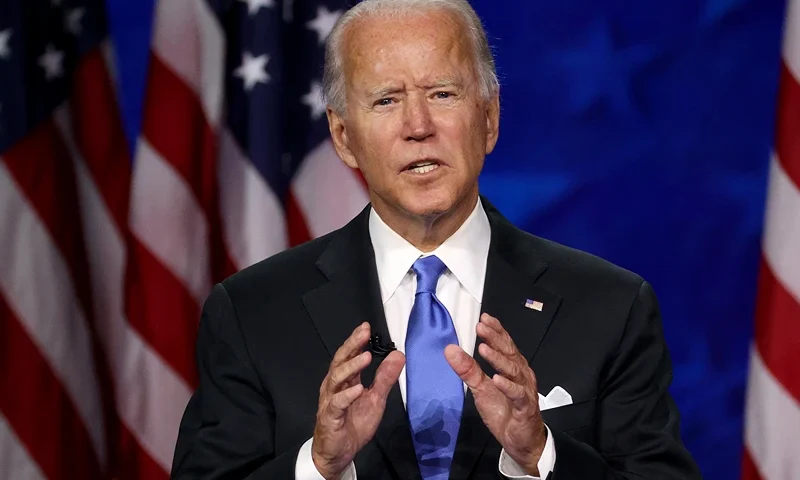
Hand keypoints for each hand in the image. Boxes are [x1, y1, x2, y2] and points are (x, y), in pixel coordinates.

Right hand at [311, 323, 404, 478]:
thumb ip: (385, 378)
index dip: (356, 341)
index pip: (349, 355)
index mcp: (345, 380)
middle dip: (351, 346)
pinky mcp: (330, 417)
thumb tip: (398, 355)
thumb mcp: (375, 399)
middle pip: (340, 361)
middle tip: (363, 334)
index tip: (366, 327)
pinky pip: (337, 404)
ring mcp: (330, 401)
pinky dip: (347, 395)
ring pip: (336, 379)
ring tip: (366, 357)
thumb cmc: (353, 423)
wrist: (338, 453)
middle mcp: (334, 386)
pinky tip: (357, 388)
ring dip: (351, 367)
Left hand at [445, 313, 545, 475]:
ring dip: (498, 359)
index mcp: (513, 368)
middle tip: (481, 327)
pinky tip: (497, 379)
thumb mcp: (481, 388)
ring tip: (484, 349)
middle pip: (509, 353)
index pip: (505, 344)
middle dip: (495, 338)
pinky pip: (517, 395)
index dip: (496, 331)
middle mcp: (521, 375)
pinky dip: (507, 386)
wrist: (522, 440)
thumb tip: (450, 350)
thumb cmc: (505, 411)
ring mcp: (524, 390)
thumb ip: (468, 369)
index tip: (484, 319)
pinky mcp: (524, 408)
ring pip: (513, 371)